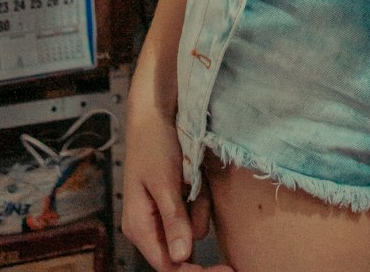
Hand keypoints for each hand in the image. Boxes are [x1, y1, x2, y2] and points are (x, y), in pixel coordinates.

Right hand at [122, 95, 232, 271]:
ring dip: (201, 210)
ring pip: (191, 230)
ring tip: (197, 181)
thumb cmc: (155, 144)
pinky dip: (201, 199)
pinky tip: (198, 178)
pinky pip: (194, 211)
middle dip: (200, 244)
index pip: (167, 265)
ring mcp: (162, 214)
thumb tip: (181, 257)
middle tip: (230, 265)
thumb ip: (173, 219)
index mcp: (139, 227)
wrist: (155, 113)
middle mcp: (148, 226)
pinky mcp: (175, 200)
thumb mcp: (164, 181)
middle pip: (179, 254)